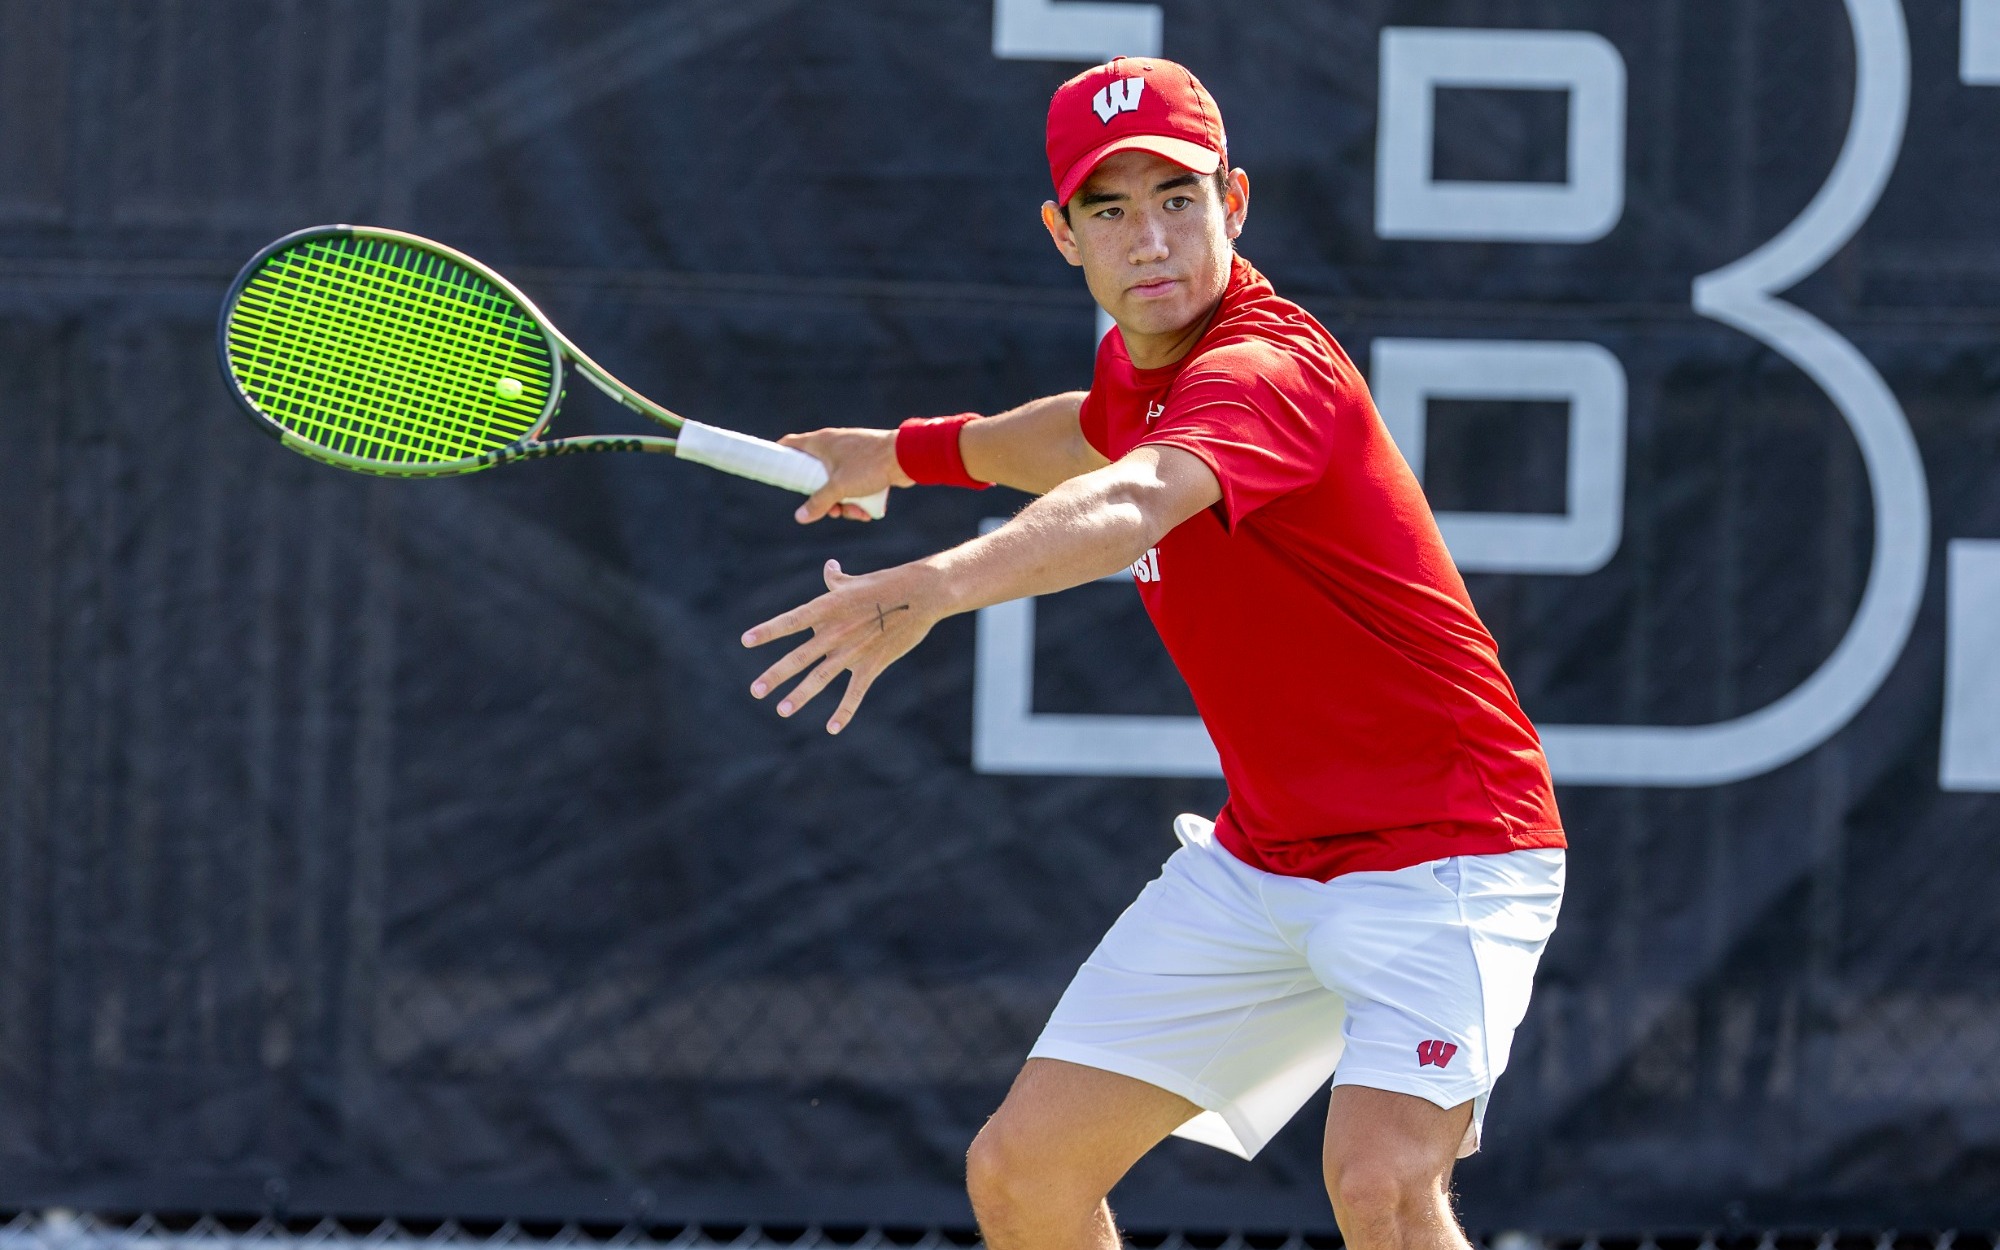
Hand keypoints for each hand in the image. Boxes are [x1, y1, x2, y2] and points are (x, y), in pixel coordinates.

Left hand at [742, 558, 939, 733]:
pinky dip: (844, 712)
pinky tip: (832, 729)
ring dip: (800, 695)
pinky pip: (855, 693)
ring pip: (820, 677)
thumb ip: (835, 580)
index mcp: (828, 608)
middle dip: (775, 675)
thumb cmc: (888, 583)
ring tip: (782, 710)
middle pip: (798, 657)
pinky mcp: (873, 664)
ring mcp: (853, 650)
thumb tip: (828, 568)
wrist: (922, 595)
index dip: (768, 631)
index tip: (745, 641)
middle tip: (755, 691)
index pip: (790, 621)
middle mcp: (835, 631)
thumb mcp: (856, 581)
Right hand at [778, 427, 915, 522]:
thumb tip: (801, 517)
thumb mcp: (839, 487)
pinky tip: (865, 511)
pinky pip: (853, 483)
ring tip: (855, 513)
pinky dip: (856, 497)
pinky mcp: (865, 463)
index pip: (790, 444)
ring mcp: (850, 454)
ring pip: (836, 482)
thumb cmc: (869, 466)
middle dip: (823, 497)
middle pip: (815, 473)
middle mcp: (834, 445)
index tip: (774, 472)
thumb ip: (819, 502)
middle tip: (831, 510)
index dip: (779, 455)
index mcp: (821, 442)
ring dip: (843, 502)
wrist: (905, 458)